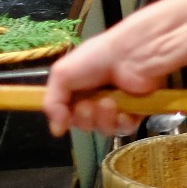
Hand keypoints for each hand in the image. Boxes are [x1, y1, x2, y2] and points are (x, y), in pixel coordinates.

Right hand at [42, 17, 170, 138]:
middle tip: (88, 105)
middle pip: (82, 123)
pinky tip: (124, 111)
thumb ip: (52, 103)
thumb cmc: (95, 59)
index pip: (65, 113)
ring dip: (103, 118)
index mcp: (76, 88)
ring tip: (109, 102)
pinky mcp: (135, 112)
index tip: (64, 117)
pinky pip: (124, 129)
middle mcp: (93, 98)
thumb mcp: (62, 74)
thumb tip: (56, 132)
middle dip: (84, 117)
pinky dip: (122, 122)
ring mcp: (115, 107)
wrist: (130, 55)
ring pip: (103, 128)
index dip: (64, 118)